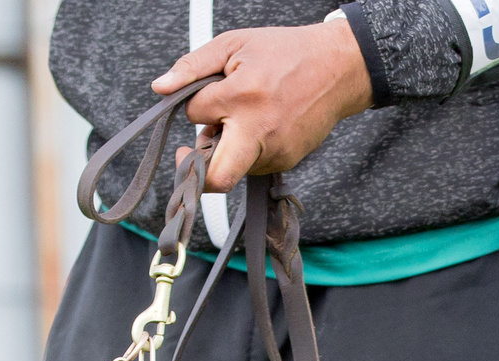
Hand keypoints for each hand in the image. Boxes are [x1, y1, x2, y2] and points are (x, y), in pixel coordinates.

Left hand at [152, 17, 371, 191]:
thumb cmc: (284, 52)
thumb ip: (193, 66)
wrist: (338, 68)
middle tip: (188, 154)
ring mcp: (276, 150)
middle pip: (217, 178)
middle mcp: (259, 130)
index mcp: (242, 97)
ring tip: (239, 120)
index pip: (195, 114)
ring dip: (225, 151)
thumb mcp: (235, 44)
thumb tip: (160, 87)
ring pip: (233, 168)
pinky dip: (247, 150)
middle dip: (196, 173)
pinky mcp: (288, 160)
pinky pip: (254, 165)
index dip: (193, 106)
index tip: (201, 98)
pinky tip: (258, 125)